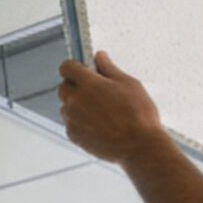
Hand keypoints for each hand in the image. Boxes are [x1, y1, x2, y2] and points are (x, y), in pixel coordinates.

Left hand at [56, 50, 166, 164]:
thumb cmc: (139, 115)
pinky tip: (98, 125)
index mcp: (89, 84)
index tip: (83, 69)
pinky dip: (79, 122)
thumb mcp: (129, 84)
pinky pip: (70, 123)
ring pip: (66, 106)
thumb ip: (109, 68)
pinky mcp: (74, 136)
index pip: (66, 67)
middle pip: (63, 87)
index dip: (74, 66)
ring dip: (77, 105)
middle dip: (75, 85)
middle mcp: (75, 101)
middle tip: (94, 91)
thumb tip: (99, 56)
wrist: (139, 146)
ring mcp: (72, 120)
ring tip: (100, 111)